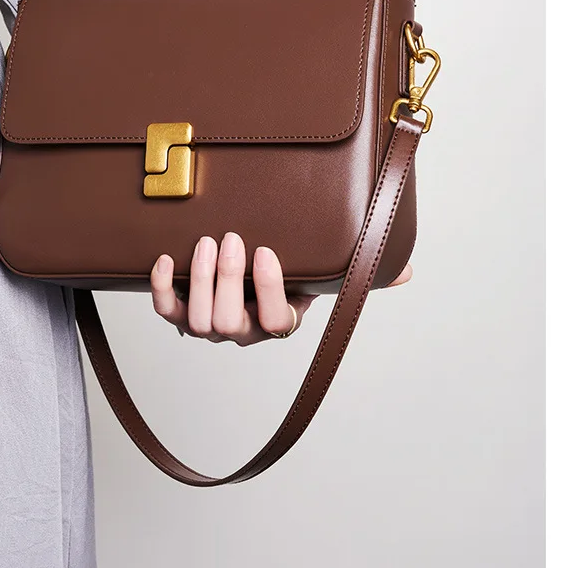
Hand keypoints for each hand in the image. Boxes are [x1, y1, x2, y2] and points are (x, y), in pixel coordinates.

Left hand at [151, 233, 411, 345]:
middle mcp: (244, 330)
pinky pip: (167, 312)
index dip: (267, 290)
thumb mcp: (324, 271)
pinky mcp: (182, 313)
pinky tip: (163, 259)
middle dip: (228, 279)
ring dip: (199, 280)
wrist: (244, 272)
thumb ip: (362, 270)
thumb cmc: (289, 270)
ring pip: (199, 321)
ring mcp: (212, 324)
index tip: (266, 251)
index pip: (275, 323)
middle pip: (229, 323)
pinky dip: (160, 288)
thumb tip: (406, 271)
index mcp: (279, 321)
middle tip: (231, 237)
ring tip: (206, 242)